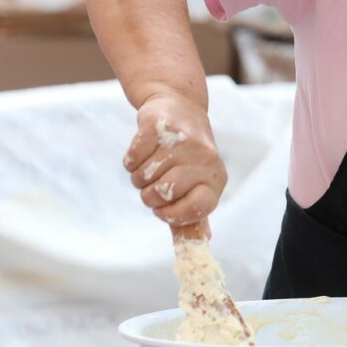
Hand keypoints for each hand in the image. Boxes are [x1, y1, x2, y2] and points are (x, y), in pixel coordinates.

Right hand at [123, 91, 226, 226]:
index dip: (174, 215)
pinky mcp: (158, 126)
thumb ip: (196, 210)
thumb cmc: (188, 154)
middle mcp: (204, 158)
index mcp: (216, 177)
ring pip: (143, 178)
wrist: (179, 106)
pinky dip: (130, 161)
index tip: (164, 211)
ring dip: (138, 177)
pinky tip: (142, 150)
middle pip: (162, 194)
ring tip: (149, 164)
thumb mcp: (198, 180)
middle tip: (153, 183)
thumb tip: (201, 240)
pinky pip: (131, 159)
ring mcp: (182, 141)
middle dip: (149, 195)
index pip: (197, 209)